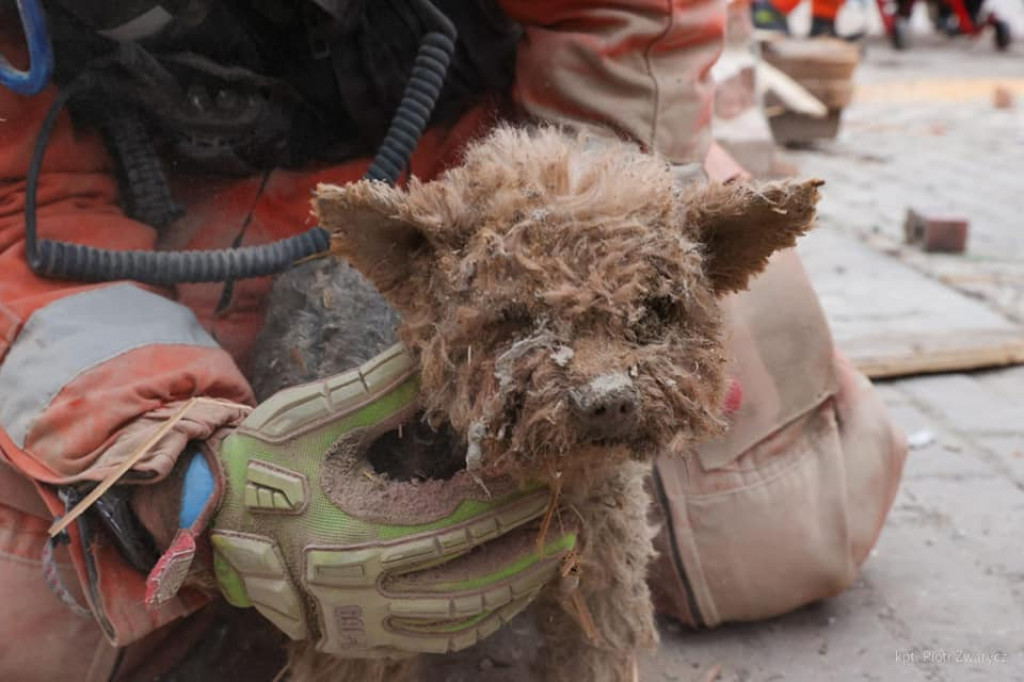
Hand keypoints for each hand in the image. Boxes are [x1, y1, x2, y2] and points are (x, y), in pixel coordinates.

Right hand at [209, 344, 575, 656]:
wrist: (206, 520)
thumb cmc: (263, 464)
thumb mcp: (318, 417)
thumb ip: (387, 390)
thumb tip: (442, 357)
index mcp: (359, 534)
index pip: (458, 524)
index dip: (505, 503)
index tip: (543, 482)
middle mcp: (362, 592)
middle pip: (471, 585)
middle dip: (527, 556)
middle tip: (569, 531)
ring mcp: (359, 624)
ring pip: (457, 622)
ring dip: (510, 595)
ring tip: (547, 564)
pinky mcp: (356, 637)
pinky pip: (432, 639)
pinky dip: (475, 622)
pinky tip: (500, 598)